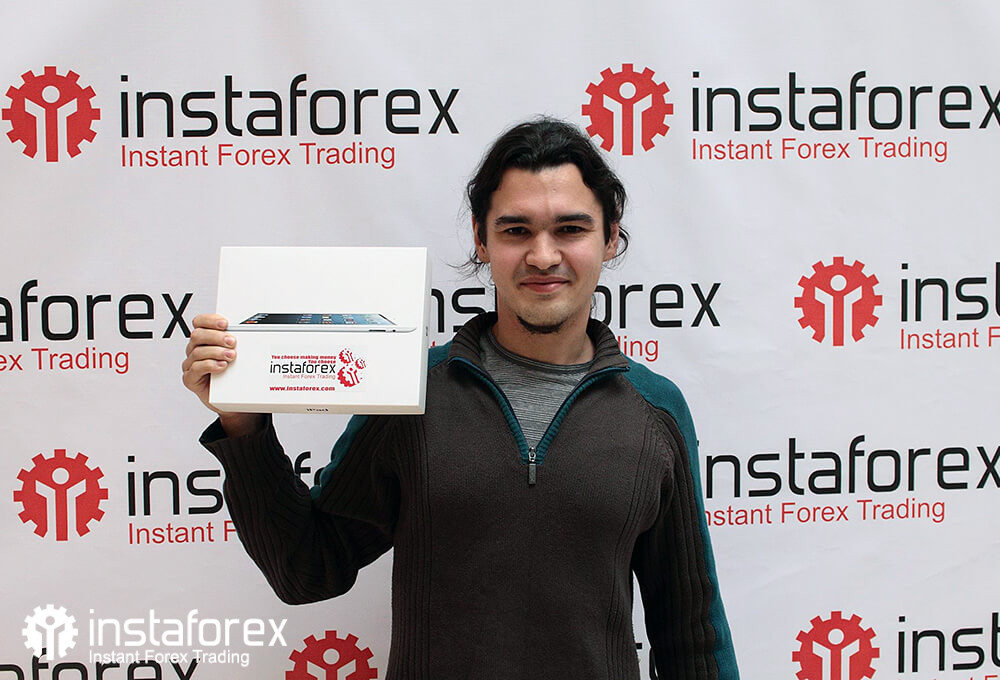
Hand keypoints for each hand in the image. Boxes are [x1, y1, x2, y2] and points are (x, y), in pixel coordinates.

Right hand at [182, 313, 263, 435]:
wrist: (232, 399)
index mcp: (204, 339)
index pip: (200, 323)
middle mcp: (196, 350)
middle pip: (197, 335)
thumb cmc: (234, 375)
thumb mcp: (240, 356)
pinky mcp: (191, 379)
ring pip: (197, 351)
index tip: (225, 323)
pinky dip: (209, 365)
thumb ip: (241, 343)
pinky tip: (222, 366)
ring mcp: (192, 364)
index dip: (210, 320)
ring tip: (231, 356)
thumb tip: (258, 332)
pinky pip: (195, 369)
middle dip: (216, 336)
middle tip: (232, 342)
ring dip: (216, 351)